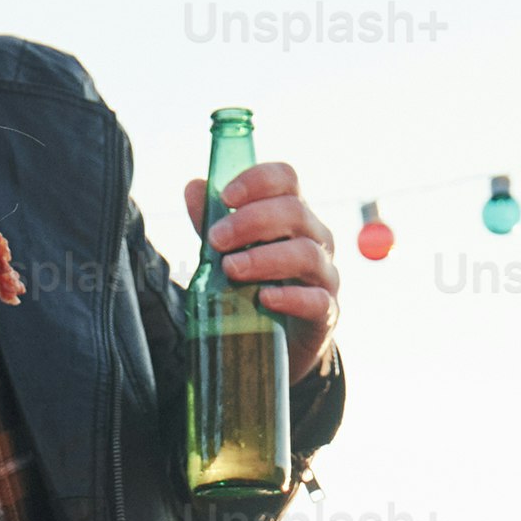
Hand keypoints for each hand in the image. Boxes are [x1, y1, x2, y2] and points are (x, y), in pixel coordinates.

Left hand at [185, 156, 338, 379]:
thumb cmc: (253, 285)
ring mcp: (325, 275)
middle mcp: (317, 238)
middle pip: (295, 212)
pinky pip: (317, 301)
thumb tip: (193, 187)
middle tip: (216, 240)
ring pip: (307, 254)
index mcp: (294, 214)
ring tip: (231, 268)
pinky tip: (264, 298)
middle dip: (251, 222)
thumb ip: (213, 222)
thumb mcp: (229, 251)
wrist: (273, 341)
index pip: (287, 179)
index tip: (225, 196)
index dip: (258, 180)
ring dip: (264, 258)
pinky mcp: (327, 313)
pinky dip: (290, 297)